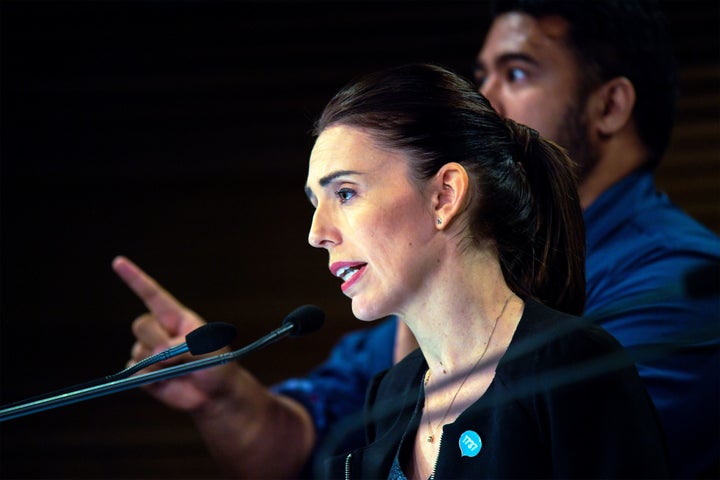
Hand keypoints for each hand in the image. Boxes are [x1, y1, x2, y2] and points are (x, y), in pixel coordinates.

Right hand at [112, 255, 237, 410]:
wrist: (213, 393)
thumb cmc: (215, 364)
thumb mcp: (208, 349)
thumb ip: (184, 346)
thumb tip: (157, 354)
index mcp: (174, 317)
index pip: (151, 294)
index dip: (134, 278)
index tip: (118, 261)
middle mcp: (158, 331)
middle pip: (140, 325)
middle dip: (157, 340)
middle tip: (178, 355)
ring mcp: (148, 352)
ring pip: (139, 352)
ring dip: (159, 364)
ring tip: (180, 370)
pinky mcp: (141, 374)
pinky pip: (135, 374)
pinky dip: (152, 379)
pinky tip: (167, 381)